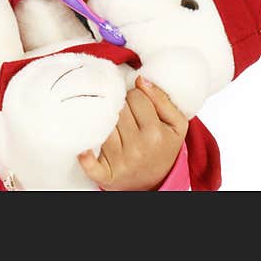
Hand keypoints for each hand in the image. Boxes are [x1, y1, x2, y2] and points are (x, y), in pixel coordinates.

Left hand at [78, 76, 187, 190]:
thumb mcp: (176, 124)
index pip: (136, 97)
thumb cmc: (163, 147)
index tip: (140, 105)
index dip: (137, 97)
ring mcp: (120, 161)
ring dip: (107, 121)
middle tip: (129, 116)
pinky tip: (84, 149)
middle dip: (122, 107)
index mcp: (155, 133)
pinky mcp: (106, 174)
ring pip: (104, 124)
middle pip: (118, 109)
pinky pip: (91, 164)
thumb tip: (141, 80)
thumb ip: (163, 99)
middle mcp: (137, 147)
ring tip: (117, 127)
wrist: (156, 181)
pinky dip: (86, 157)